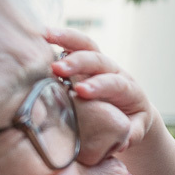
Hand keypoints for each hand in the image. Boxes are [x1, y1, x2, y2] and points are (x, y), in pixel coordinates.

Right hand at [45, 27, 156, 142]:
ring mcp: (98, 63)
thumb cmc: (131, 122)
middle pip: (97, 60)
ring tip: (44, 36)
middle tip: (58, 69)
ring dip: (66, 39)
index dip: (98, 85)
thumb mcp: (135, 129)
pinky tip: (39, 34)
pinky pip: (73, 43)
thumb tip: (121, 140)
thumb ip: (131, 133)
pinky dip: (58, 37)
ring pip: (85, 45)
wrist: (132, 109)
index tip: (81, 91)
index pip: (114, 83)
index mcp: (128, 89)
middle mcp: (113, 71)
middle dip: (78, 62)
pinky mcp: (84, 60)